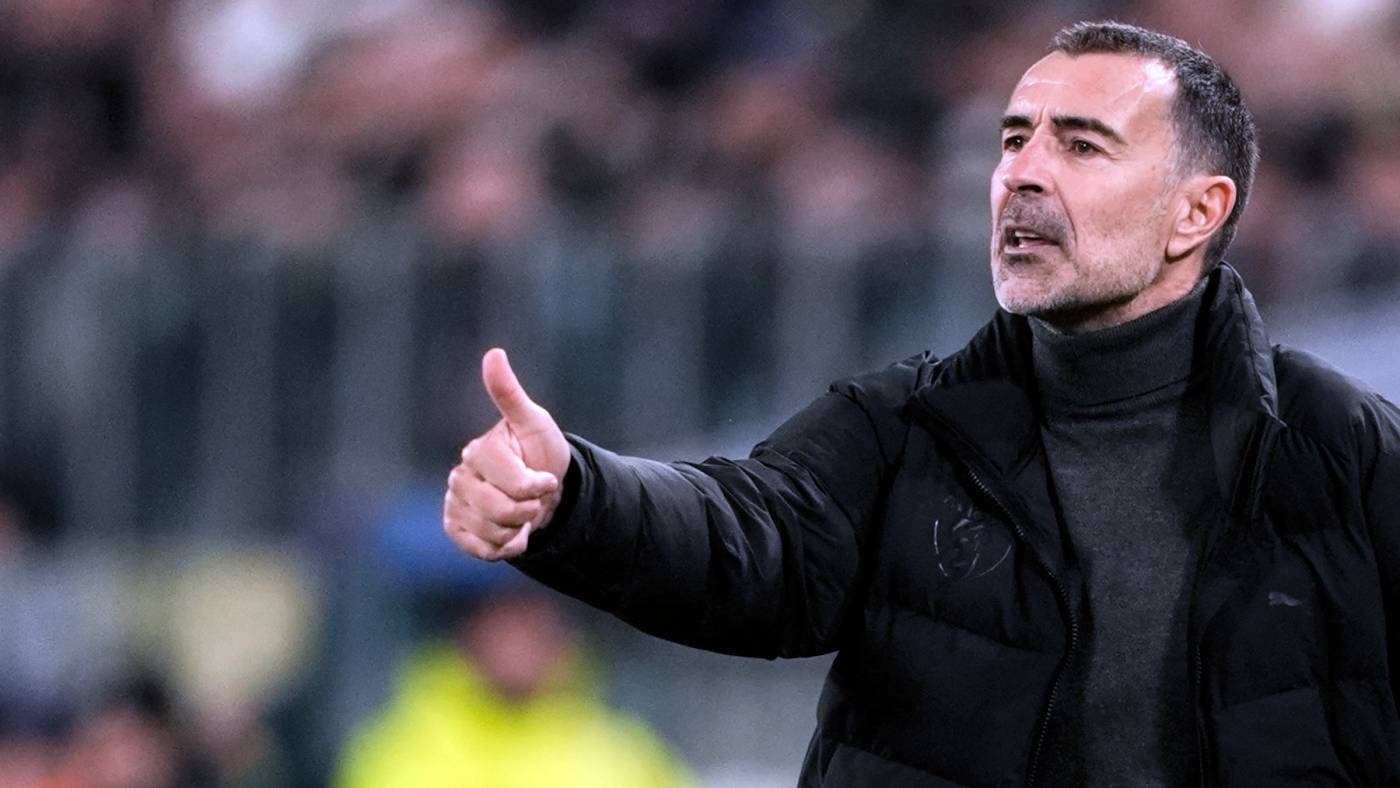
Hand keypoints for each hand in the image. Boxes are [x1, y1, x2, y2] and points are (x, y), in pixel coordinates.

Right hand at [444, 349, 569, 560]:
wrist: (543, 490)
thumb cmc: (539, 452)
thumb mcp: (534, 422)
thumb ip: (510, 394)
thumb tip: (493, 354)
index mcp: (478, 452)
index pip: (515, 484)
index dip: (538, 487)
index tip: (545, 479)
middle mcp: (459, 477)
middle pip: (502, 511)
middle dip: (529, 510)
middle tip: (534, 498)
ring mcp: (455, 504)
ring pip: (492, 533)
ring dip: (517, 530)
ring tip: (521, 514)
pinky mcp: (456, 530)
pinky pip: (481, 550)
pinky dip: (504, 547)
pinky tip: (510, 532)